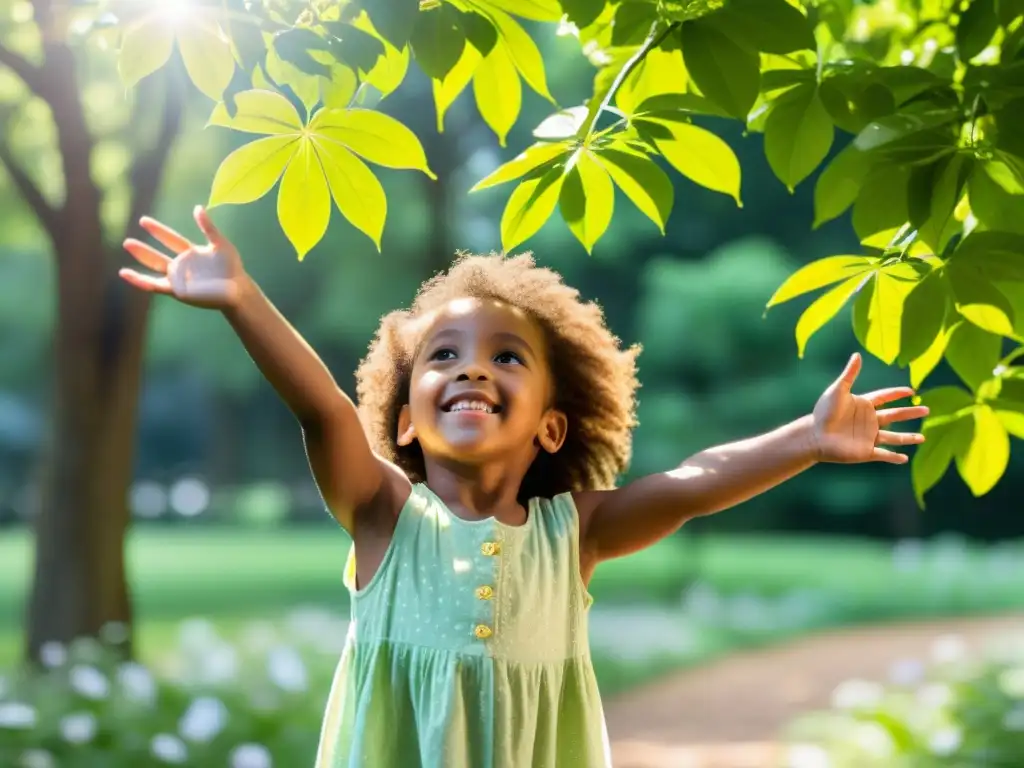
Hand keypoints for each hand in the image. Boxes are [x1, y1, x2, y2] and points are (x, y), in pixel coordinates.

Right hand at [121, 206, 247, 309]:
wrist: (237, 290)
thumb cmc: (232, 267)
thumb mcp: (220, 244)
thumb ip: (208, 227)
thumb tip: (197, 207)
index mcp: (191, 253)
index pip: (170, 239)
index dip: (157, 230)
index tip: (143, 220)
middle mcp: (182, 266)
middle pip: (157, 255)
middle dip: (143, 249)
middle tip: (127, 241)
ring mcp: (178, 278)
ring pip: (154, 268)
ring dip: (141, 260)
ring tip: (126, 251)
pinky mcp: (177, 291)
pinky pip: (155, 285)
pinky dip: (140, 281)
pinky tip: (126, 274)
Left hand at [811, 353, 928, 464]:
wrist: (814, 436)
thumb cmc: (823, 412)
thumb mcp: (838, 390)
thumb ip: (850, 374)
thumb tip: (857, 354)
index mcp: (864, 405)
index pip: (885, 397)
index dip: (897, 393)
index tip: (912, 391)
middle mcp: (868, 421)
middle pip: (895, 415)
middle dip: (910, 413)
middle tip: (927, 409)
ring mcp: (868, 437)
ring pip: (893, 437)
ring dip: (908, 438)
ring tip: (922, 438)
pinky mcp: (865, 452)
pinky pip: (883, 455)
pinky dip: (894, 457)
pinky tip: (904, 459)